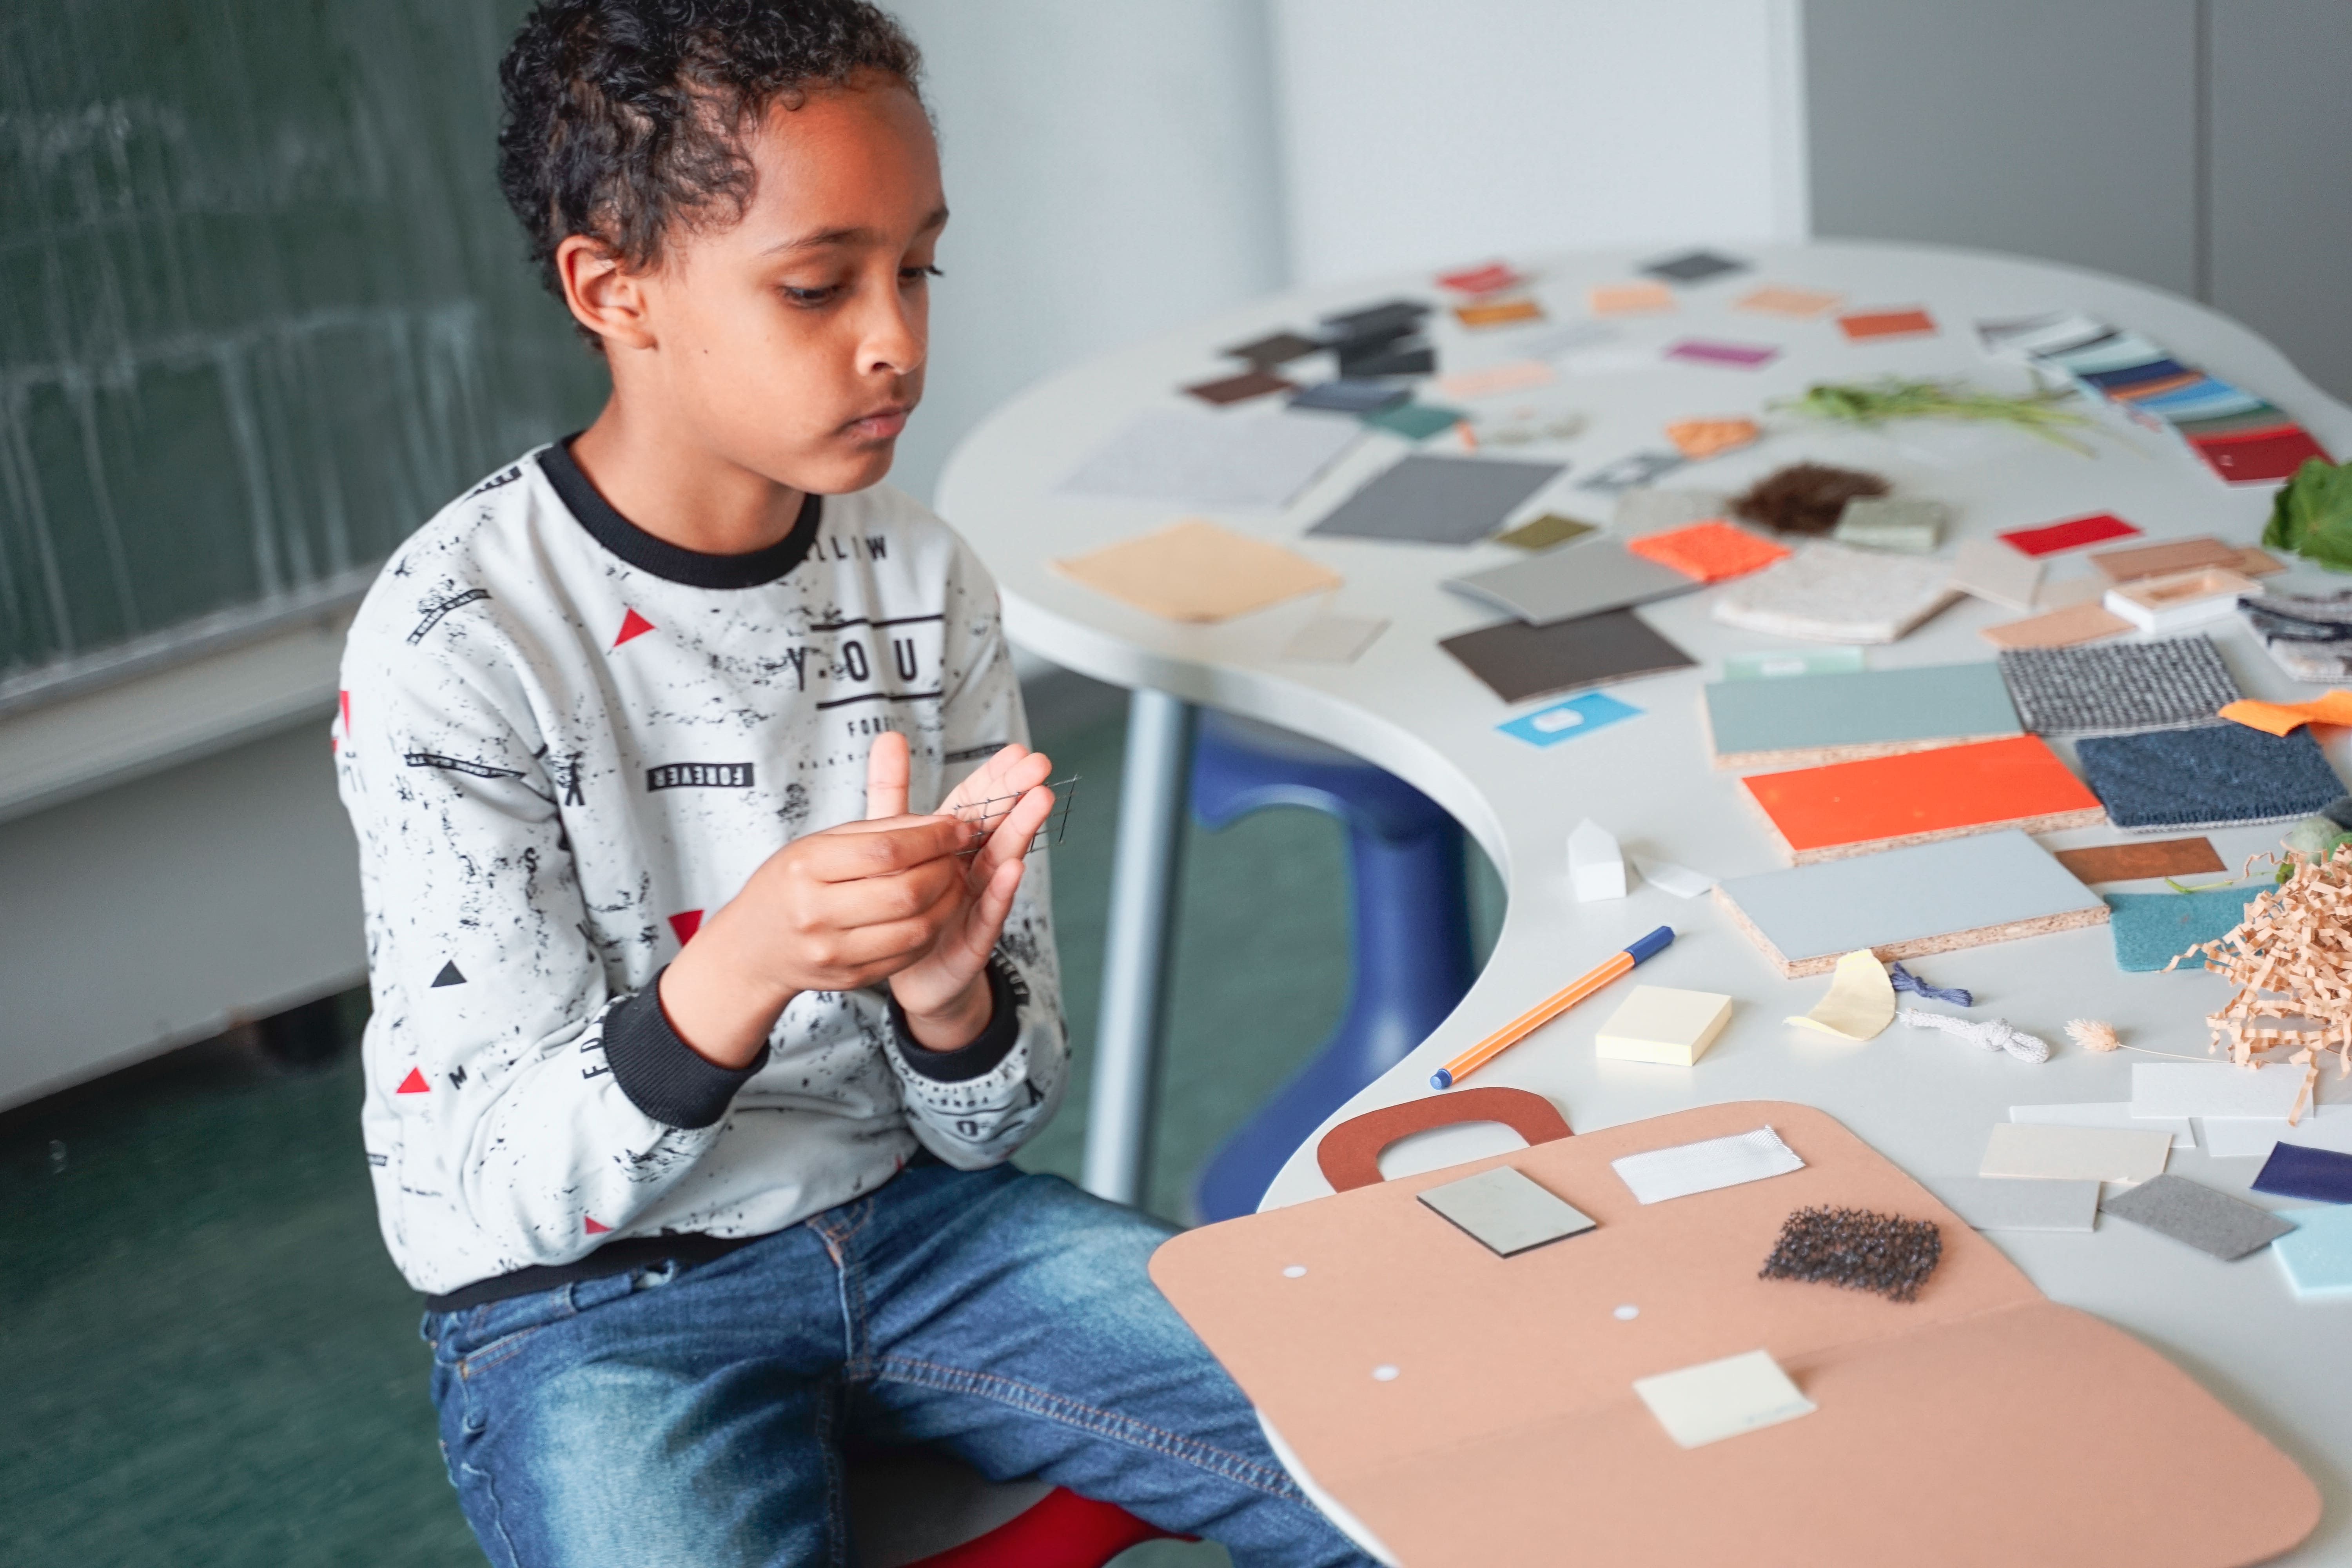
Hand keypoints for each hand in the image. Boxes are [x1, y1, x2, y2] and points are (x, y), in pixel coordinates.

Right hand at [657, 789, 980, 1068]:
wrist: (754, 947)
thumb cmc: (790, 885)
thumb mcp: (818, 844)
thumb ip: (877, 828)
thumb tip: (939, 822)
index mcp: (806, 868)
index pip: (885, 851)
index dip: (932, 838)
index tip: (956, 828)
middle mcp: (816, 914)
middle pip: (905, 893)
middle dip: (945, 869)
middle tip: (956, 854)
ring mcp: (834, 953)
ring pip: (916, 929)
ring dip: (948, 901)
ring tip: (952, 879)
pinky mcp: (851, 978)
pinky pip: (909, 954)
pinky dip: (932, 928)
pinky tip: (934, 909)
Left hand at [865, 731, 1056, 1048]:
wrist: (906, 968)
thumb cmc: (902, 899)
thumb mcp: (889, 839)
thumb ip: (892, 790)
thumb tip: (888, 736)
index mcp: (952, 841)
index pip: (976, 802)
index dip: (995, 777)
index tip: (1017, 751)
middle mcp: (971, 868)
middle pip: (995, 826)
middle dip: (1017, 794)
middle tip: (1039, 766)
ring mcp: (977, 902)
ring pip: (1000, 862)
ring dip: (1020, 832)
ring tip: (1038, 801)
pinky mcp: (975, 937)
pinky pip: (989, 912)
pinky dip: (1001, 891)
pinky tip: (1014, 868)